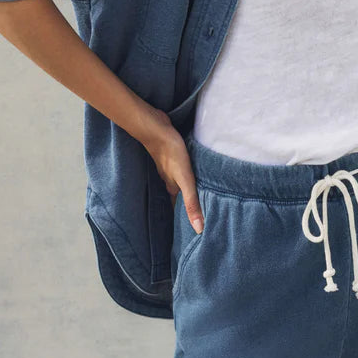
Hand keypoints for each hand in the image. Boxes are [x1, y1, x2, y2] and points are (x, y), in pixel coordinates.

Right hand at [139, 106, 204, 232]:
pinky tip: (194, 168)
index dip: (185, 217)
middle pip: (180, 195)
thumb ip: (191, 203)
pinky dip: (188, 172)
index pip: (179, 208)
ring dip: (188, 187)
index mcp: (172, 188)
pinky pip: (181, 167)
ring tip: (200, 193)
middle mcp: (170, 179)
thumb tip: (198, 229)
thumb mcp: (185, 180)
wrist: (156, 127)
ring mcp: (170, 166)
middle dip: (188, 203)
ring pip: (180, 181)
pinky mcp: (173, 153)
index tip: (192, 229)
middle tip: (201, 211)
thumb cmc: (171, 153)